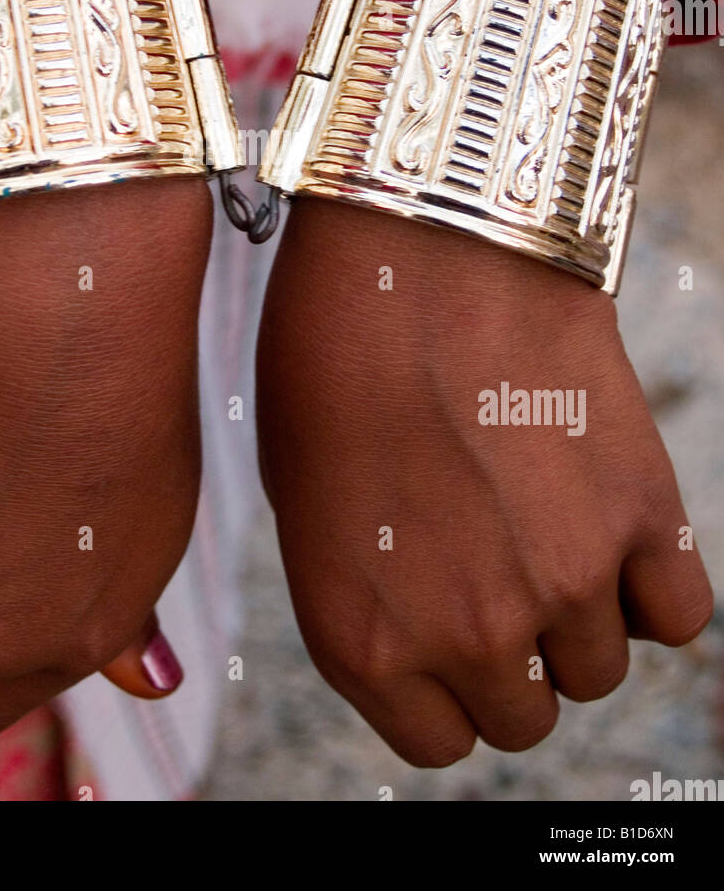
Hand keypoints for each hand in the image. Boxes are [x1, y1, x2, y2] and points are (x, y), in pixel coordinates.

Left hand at [257, 200, 712, 766]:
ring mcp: (563, 583)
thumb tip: (409, 618)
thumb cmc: (334, 347)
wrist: (416, 240)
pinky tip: (611, 530)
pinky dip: (650, 587)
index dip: (443, 689)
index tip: (445, 638)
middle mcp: (466, 634)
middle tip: (495, 574)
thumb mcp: (302, 490)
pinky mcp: (642, 518)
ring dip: (577, 617)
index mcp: (363, 639)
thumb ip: (360, 588)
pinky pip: (679, 615)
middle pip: (525, 715)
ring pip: (600, 670)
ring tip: (544, 529)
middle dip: (511, 661)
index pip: (438, 742)